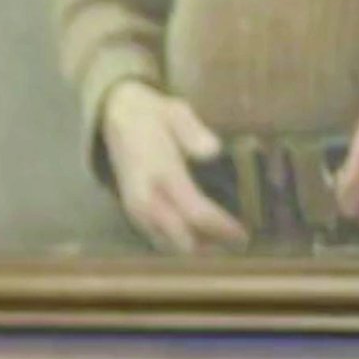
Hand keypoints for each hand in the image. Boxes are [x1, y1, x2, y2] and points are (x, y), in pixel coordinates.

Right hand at [101, 81, 248, 252]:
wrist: (115, 117)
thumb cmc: (152, 115)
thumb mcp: (175, 111)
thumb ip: (192, 131)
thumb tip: (212, 151)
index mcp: (159, 172)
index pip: (193, 211)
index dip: (220, 227)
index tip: (243, 235)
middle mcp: (145, 197)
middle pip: (179, 237)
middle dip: (208, 245)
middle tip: (237, 244)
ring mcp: (135, 207)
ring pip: (166, 243)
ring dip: (194, 247)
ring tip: (221, 245)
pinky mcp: (132, 212)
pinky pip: (157, 238)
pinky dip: (179, 242)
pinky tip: (199, 238)